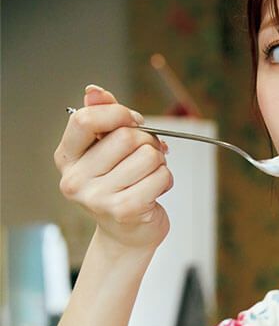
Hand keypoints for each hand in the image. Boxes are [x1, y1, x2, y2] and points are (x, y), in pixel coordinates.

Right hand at [54, 84, 172, 252]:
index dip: (117, 113)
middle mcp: (76, 180)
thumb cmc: (119, 188)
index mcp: (67, 159)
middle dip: (146, 140)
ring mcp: (98, 198)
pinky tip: (156, 189)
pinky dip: (166, 179)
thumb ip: (102, 118)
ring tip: (149, 175)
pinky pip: (160, 176)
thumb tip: (93, 90)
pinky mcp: (125, 210)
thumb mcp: (105, 151)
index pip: (84, 120)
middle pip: (125, 136)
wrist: (127, 235)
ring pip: (148, 156)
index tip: (133, 121)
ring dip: (159, 162)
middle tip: (148, 154)